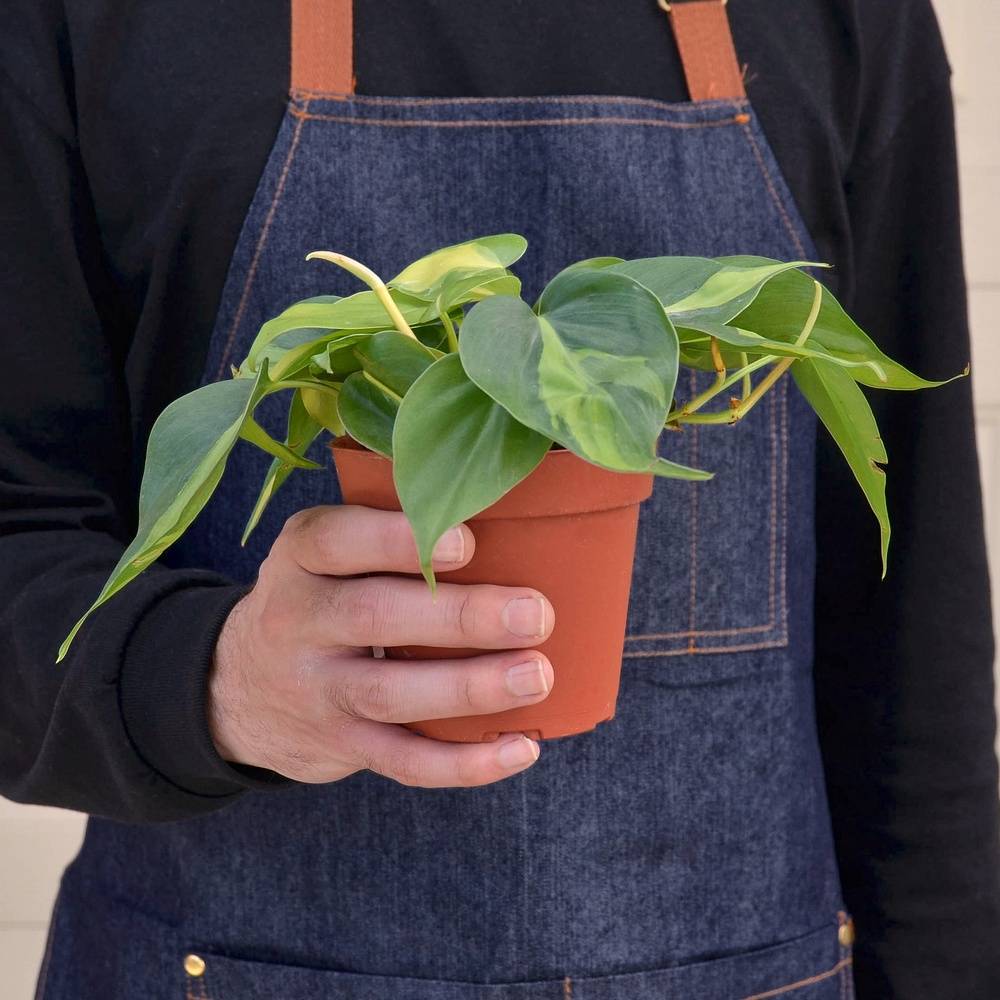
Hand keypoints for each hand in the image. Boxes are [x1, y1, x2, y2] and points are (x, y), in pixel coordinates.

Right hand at [208, 504, 554, 787]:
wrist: (239, 688)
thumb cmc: (322, 596)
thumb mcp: (327, 552)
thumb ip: (391, 532)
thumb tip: (512, 518)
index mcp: (302, 557)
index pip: (335, 541)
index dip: (398, 540)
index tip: (467, 542)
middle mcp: (300, 621)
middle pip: (374, 617)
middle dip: (460, 617)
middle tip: (535, 613)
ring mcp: (318, 691)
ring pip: (390, 694)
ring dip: (469, 688)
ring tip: (536, 676)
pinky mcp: (341, 746)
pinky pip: (403, 761)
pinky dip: (465, 763)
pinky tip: (521, 748)